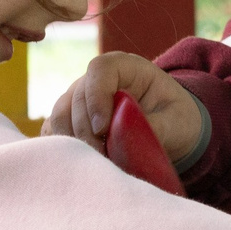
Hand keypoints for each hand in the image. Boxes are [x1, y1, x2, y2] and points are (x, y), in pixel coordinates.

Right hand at [44, 53, 205, 166]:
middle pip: (76, 96)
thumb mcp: (175, 121)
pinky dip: (62, 147)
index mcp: (125, 67)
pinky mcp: (72, 118)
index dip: (96, 98)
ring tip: (96, 161)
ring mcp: (80, 97)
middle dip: (86, 130)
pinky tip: (78, 162)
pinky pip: (54, 130)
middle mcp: (97, 79)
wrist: (170, 128)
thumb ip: (151, 125)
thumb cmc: (175, 118)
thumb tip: (121, 137)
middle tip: (102, 156)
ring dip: (73, 140)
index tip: (103, 129)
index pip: (99, 70)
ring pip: (61, 114)